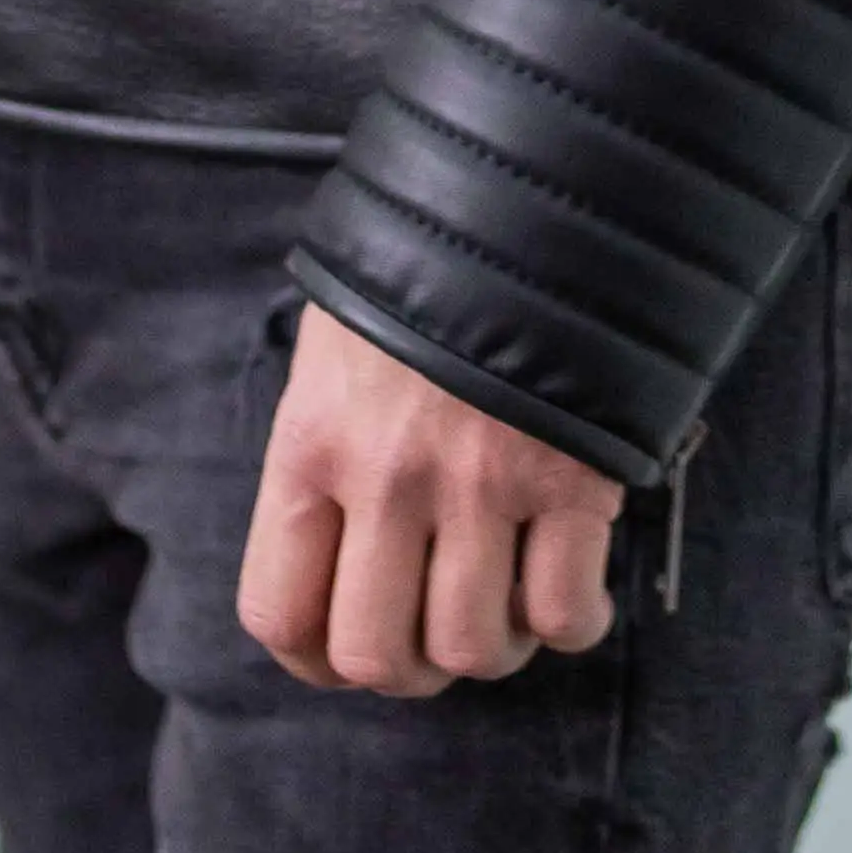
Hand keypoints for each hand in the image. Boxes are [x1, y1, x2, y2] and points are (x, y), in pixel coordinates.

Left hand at [238, 303, 621, 694]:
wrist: (532, 183)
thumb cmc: (425, 265)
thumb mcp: (341, 345)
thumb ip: (331, 447)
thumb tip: (338, 555)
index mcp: (312, 441)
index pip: (280, 614)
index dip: (316, 661)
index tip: (352, 650)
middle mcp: (386, 473)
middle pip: (377, 657)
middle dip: (412, 670)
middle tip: (440, 631)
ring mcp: (481, 478)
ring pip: (473, 649)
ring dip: (495, 646)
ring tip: (508, 600)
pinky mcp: (571, 477)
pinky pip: (563, 614)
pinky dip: (571, 624)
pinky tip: (570, 588)